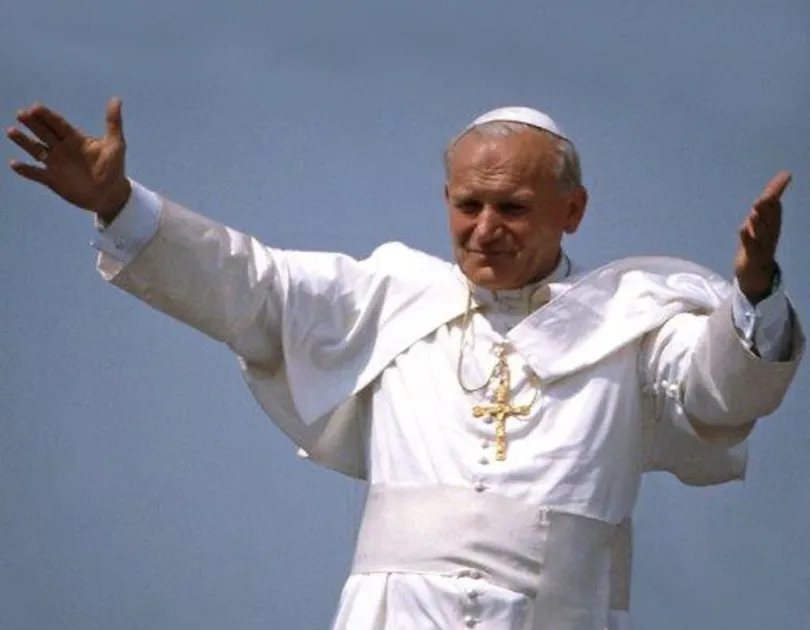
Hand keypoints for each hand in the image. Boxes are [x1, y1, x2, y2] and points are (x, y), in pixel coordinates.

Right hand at [7, 98, 130, 220]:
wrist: (111, 194)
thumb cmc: (114, 168)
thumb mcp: (116, 144)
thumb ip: (113, 123)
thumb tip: (116, 99)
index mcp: (74, 138)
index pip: (57, 124)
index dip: (47, 116)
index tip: (35, 107)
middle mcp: (61, 148)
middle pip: (43, 133)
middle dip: (32, 124)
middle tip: (21, 114)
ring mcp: (55, 163)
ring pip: (35, 149)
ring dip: (24, 141)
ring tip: (11, 131)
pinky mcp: (52, 179)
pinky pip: (35, 173)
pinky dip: (25, 169)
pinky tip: (14, 164)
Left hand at [734, 171, 790, 302]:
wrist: (756, 276)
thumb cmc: (757, 249)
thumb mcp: (761, 229)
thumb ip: (766, 214)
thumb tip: (772, 198)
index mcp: (772, 224)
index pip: (774, 204)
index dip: (778, 189)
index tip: (786, 174)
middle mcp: (769, 233)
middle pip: (770, 214)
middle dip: (771, 200)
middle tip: (774, 185)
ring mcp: (761, 245)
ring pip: (761, 229)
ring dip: (760, 217)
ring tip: (758, 204)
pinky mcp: (751, 256)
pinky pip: (749, 246)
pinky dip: (746, 237)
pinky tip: (742, 229)